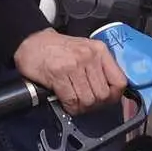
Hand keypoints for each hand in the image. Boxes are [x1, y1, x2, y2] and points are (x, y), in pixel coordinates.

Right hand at [13, 28, 128, 115]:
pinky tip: (66, 102)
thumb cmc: (57, 49)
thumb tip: (109, 91)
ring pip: (88, 100)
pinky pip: (72, 100)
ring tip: (75, 102)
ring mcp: (74, 65)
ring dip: (81, 107)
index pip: (119, 81)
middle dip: (95, 105)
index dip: (114, 96)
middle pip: (103, 94)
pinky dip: (70, 107)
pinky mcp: (58, 75)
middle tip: (86, 103)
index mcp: (99, 51)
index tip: (106, 99)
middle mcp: (89, 57)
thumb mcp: (85, 50)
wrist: (32, 43)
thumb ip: (99, 67)